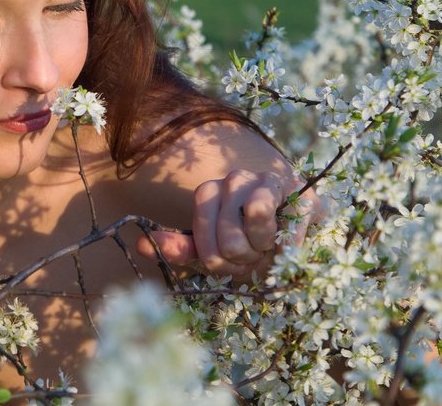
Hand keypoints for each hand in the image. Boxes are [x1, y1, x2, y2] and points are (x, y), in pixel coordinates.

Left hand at [137, 169, 324, 278]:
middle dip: (241, 255)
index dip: (214, 252)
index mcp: (210, 192)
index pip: (201, 223)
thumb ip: (182, 248)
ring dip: (263, 245)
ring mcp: (268, 181)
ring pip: (257, 214)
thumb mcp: (214, 250)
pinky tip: (286, 248)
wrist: (297, 240)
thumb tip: (141, 244)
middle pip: (229, 230)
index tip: (225, 263)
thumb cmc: (250, 245)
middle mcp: (236, 179)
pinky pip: (292, 217)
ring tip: (268, 248)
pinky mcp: (300, 192)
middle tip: (251, 257)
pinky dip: (286, 244)